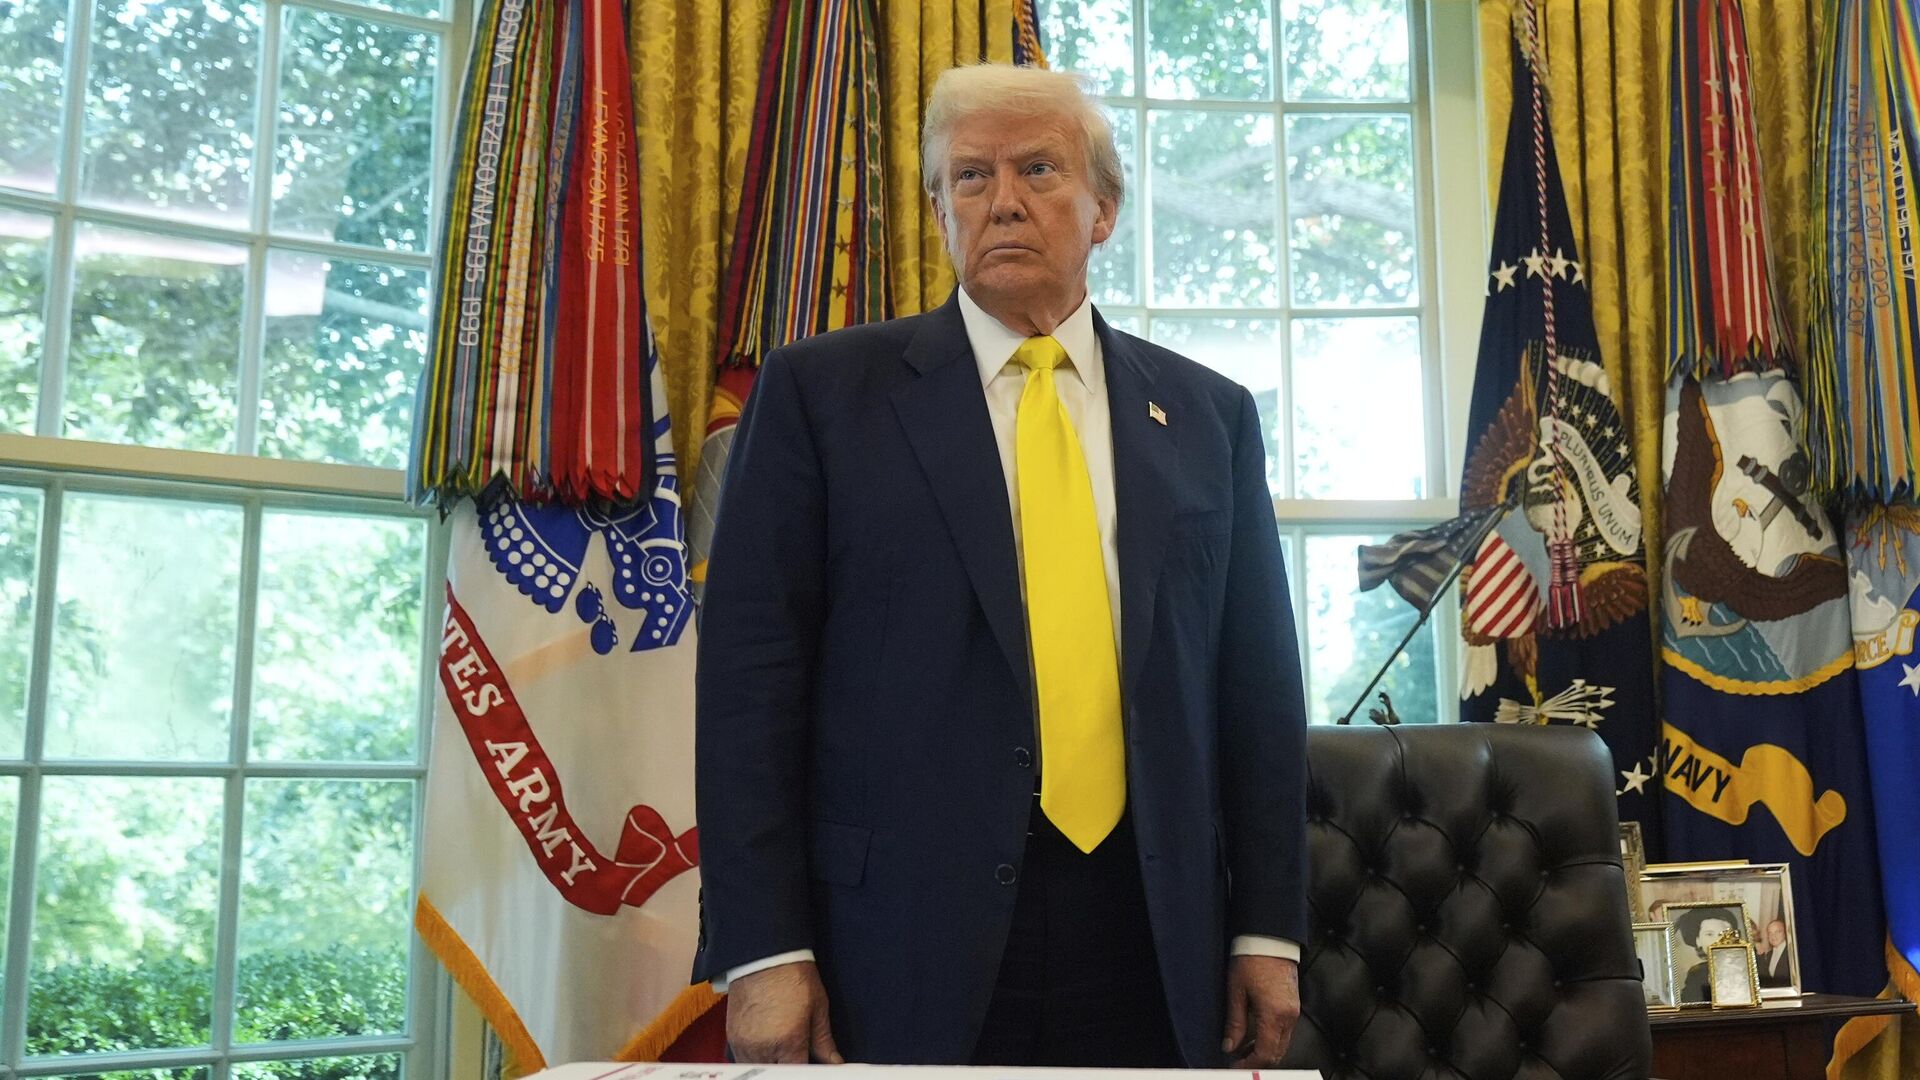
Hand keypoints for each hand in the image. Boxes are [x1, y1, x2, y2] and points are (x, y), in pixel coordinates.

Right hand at [726, 961, 844, 1063]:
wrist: (764, 955)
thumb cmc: (792, 976)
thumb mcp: (817, 1008)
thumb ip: (824, 1041)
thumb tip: (834, 1061)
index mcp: (788, 1042)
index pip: (798, 1075)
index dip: (806, 1071)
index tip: (810, 1066)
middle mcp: (763, 1047)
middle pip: (776, 1074)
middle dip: (789, 1067)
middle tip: (797, 1053)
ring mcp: (744, 1044)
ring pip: (759, 1070)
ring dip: (772, 1064)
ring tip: (782, 1048)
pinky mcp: (733, 1038)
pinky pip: (744, 1061)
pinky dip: (757, 1058)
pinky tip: (768, 1044)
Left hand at [1222, 954, 1298, 1066]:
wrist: (1270, 939)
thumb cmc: (1251, 961)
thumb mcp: (1236, 992)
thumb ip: (1235, 1023)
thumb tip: (1229, 1046)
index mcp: (1274, 1015)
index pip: (1265, 1053)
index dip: (1250, 1064)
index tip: (1235, 1066)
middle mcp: (1288, 1017)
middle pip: (1277, 1053)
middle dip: (1258, 1061)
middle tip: (1238, 1061)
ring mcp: (1294, 1011)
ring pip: (1282, 1044)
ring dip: (1265, 1051)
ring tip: (1243, 1049)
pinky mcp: (1294, 1005)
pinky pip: (1285, 1032)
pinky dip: (1272, 1039)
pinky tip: (1256, 1035)